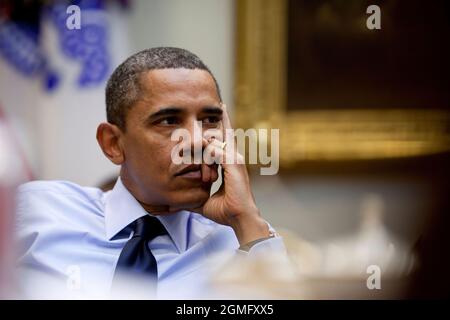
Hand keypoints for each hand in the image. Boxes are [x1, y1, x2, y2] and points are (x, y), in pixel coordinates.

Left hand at [193, 103, 269, 244]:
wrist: (239, 218)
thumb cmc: (225, 211)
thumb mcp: (204, 200)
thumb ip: (193, 194)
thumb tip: (176, 200)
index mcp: (230, 162)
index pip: (225, 136)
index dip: (223, 122)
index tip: (222, 108)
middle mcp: (234, 156)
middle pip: (219, 133)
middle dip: (207, 134)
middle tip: (207, 146)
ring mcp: (235, 158)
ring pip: (212, 141)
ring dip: (201, 154)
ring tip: (204, 173)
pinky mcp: (234, 162)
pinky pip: (213, 150)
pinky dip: (205, 158)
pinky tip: (206, 172)